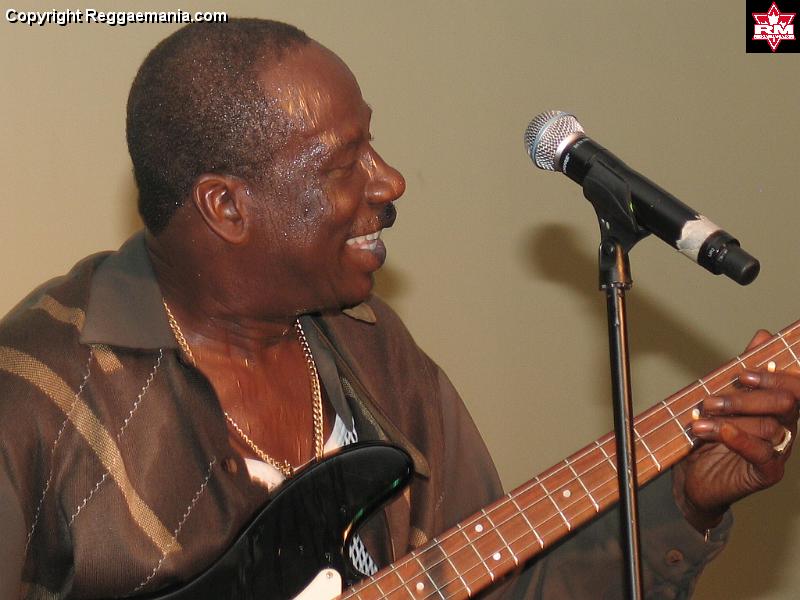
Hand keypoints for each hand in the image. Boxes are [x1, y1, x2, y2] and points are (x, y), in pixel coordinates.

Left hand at [673, 330, 799, 532]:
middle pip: (785, 403)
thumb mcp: (723, 398)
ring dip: (729, 420)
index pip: (794, 386)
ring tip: (698, 422)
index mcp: (777, 406)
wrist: (695, 478)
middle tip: (710, 401)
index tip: (744, 373)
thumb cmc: (711, 436)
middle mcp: (784, 426)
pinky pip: (762, 454)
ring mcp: (778, 450)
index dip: (776, 375)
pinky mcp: (768, 473)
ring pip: (768, 427)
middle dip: (746, 397)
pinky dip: (740, 439)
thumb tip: (763, 336)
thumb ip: (743, 370)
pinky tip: (719, 432)